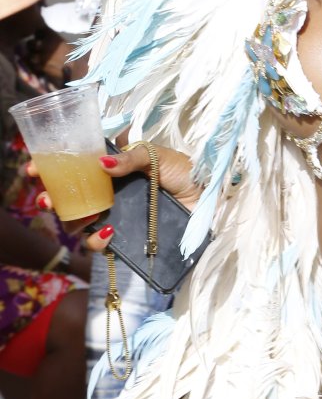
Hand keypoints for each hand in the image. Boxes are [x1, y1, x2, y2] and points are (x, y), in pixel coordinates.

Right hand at [32, 144, 199, 251]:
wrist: (210, 197)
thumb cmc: (185, 171)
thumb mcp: (156, 155)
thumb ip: (130, 157)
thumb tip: (102, 163)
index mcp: (113, 168)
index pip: (76, 168)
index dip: (52, 169)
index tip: (34, 169)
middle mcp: (110, 193)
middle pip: (71, 198)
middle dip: (53, 200)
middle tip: (48, 199)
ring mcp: (116, 216)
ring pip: (80, 223)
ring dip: (72, 222)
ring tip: (84, 217)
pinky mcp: (127, 237)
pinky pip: (101, 244)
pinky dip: (97, 241)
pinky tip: (107, 232)